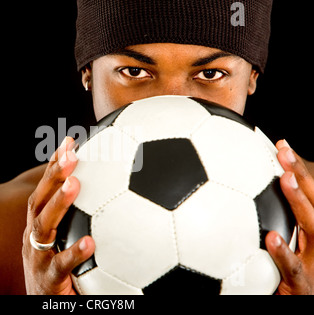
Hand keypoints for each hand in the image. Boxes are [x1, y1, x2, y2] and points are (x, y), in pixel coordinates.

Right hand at [22, 137, 94, 294]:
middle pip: (39, 200)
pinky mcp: (48, 281)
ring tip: (74, 183)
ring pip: (43, 226)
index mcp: (39, 226)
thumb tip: (113, 196)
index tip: (70, 140)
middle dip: (54, 174)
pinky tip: (90, 243)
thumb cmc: (58, 270)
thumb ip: (80, 220)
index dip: (55, 164)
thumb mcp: (63, 242)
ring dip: (58, 202)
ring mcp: (37, 258)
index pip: (44, 189)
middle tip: (71, 152)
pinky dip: (73, 253)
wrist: (43, 305)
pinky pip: (61, 266)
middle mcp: (34, 237)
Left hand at [266, 140, 313, 294]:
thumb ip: (270, 221)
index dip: (298, 169)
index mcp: (310, 230)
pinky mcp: (303, 283)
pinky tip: (271, 238)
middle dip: (301, 175)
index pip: (308, 194)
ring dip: (300, 201)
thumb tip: (243, 197)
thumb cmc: (288, 275)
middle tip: (284, 151)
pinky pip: (294, 268)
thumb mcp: (284, 246)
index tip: (280, 144)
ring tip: (284, 179)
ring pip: (313, 228)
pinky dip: (284, 252)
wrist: (301, 301)